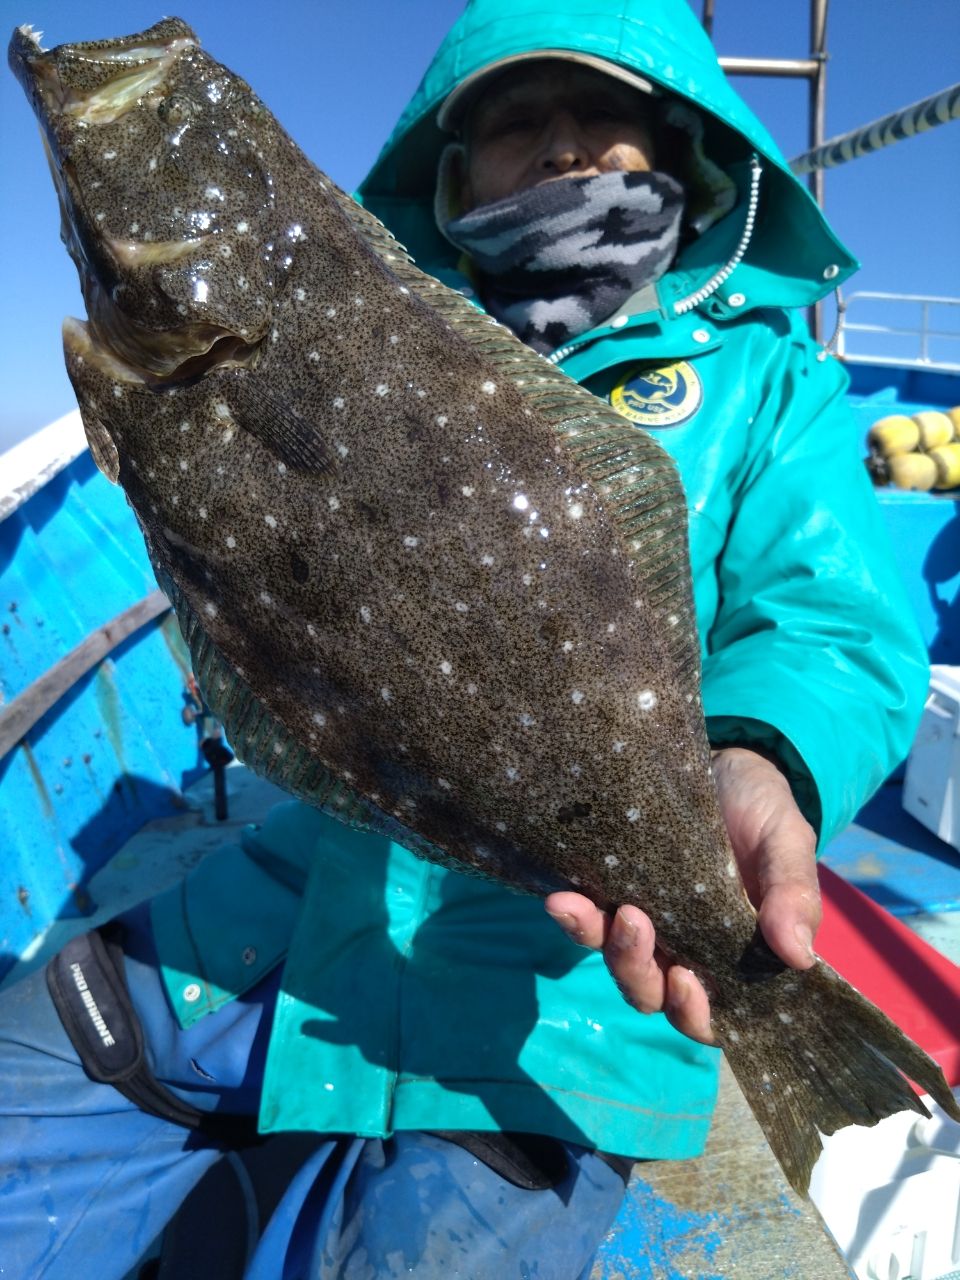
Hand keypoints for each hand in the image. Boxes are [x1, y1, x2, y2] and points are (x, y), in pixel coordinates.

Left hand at [544, 746, 820, 1044]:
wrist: (725, 762)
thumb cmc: (764, 810)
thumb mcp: (787, 842)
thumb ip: (793, 894)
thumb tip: (799, 958)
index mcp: (736, 955)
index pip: (713, 1013)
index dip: (695, 1014)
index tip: (685, 980)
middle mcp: (687, 949)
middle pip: (653, 993)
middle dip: (637, 972)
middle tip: (633, 922)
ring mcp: (647, 922)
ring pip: (616, 961)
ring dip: (599, 942)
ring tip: (589, 906)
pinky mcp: (613, 891)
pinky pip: (589, 918)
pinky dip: (574, 915)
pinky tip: (560, 896)